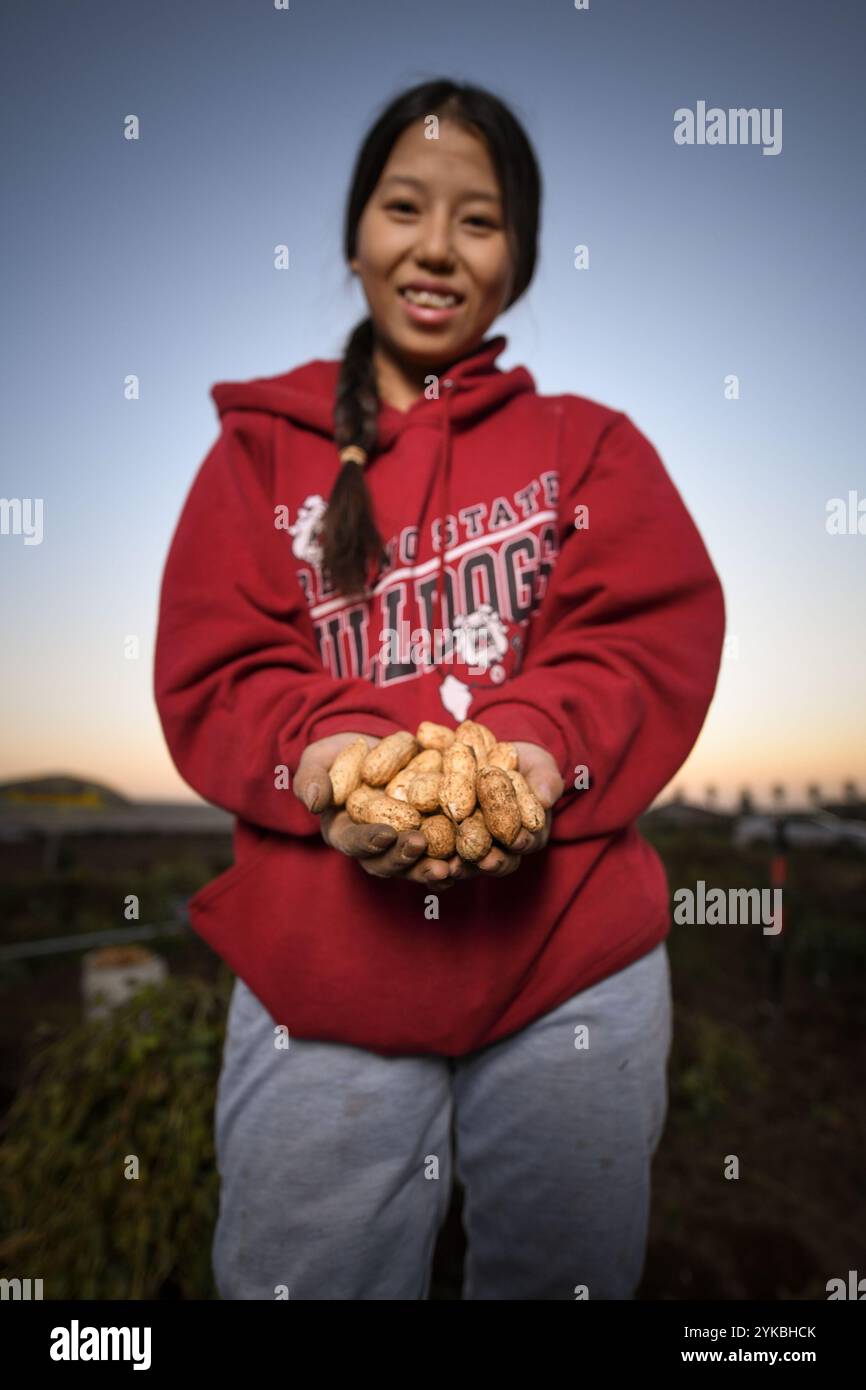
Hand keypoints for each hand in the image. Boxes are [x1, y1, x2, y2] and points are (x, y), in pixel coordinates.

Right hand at [292, 731, 458, 889]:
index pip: (353, 843)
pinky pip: (445, 853)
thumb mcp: (318, 760)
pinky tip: (475, 856)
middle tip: (420, 846)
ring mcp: (403, 846)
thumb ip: (312, 778)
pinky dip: (460, 856)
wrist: (373, 747)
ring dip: (434, 868)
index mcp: (344, 833)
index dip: (368, 841)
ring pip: (418, 866)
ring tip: (452, 865)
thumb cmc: (337, 755)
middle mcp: (375, 848)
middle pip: (388, 863)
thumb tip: (312, 800)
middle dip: (404, 858)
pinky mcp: (431, 837)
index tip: (384, 834)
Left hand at [446, 741, 563, 881]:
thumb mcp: (540, 767)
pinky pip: (442, 852)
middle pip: (496, 859)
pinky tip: (424, 858)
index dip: (521, 842)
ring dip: (461, 866)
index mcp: (526, 833)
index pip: (526, 842)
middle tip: (483, 859)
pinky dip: (434, 860)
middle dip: (490, 861)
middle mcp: (500, 846)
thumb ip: (546, 780)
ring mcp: (474, 845)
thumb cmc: (525, 764)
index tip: (516, 840)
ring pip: (468, 862)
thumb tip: (547, 797)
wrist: (493, 755)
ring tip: (450, 867)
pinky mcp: (448, 838)